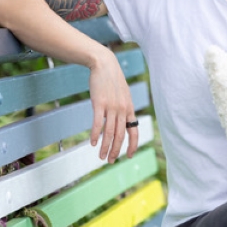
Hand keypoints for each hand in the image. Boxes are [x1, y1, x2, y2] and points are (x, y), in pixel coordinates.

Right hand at [88, 47, 138, 162]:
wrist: (105, 64)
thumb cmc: (113, 80)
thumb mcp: (123, 95)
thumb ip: (123, 108)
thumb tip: (122, 121)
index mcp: (129, 109)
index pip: (134, 132)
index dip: (132, 146)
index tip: (128, 156)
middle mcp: (122, 110)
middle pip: (120, 136)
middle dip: (116, 151)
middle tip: (110, 161)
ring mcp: (111, 107)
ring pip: (109, 133)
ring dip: (105, 147)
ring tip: (101, 157)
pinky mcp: (99, 103)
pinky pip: (98, 123)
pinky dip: (95, 134)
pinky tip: (92, 143)